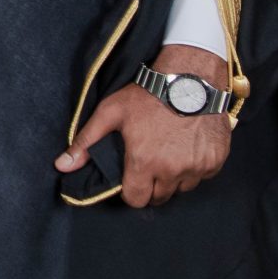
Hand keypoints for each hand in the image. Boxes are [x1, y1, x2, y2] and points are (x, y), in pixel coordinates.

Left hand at [55, 43, 232, 206]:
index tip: (131, 179)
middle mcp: (173, 170)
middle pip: (159, 197)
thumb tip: (61, 165)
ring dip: (174, 178)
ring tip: (168, 154)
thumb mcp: (110, 113)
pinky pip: (204, 176)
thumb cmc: (148, 94)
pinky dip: (196, 168)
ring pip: (183, 188)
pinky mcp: (216, 161)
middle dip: (151, 186)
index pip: (136, 199)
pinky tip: (187, 148)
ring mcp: (198, 166)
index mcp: (144, 162)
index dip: (131, 191)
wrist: (191, 78)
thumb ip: (86, 142)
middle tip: (148, 165)